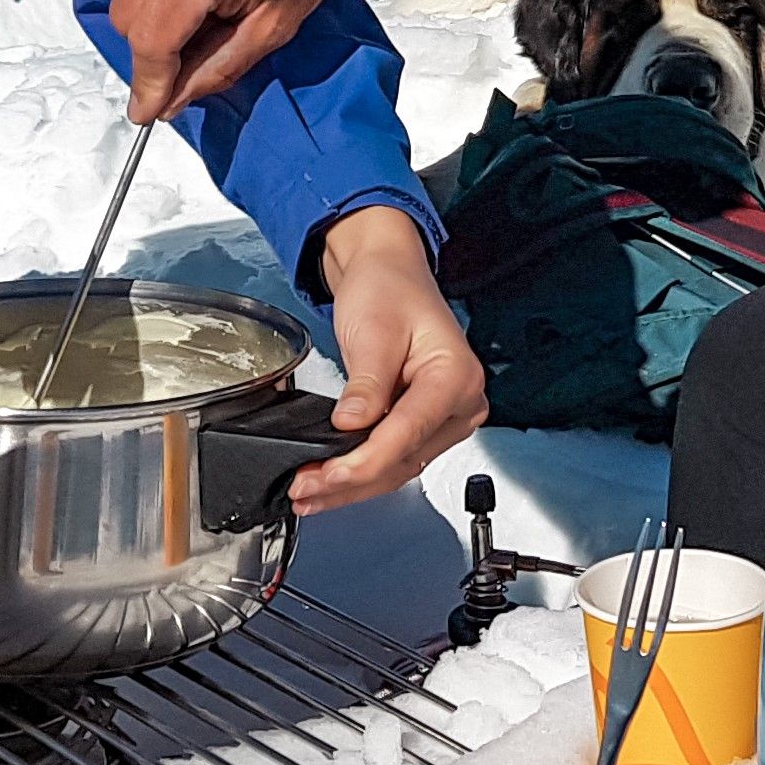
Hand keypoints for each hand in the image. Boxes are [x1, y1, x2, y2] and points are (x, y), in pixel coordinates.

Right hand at [111, 0, 372, 123]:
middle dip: (154, 52)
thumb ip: (218, 66)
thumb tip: (174, 98)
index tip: (148, 110)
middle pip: (127, 19)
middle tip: (194, 60)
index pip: (150, 41)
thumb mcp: (277, 21)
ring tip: (208, 12)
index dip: (150, 84)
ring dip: (157, 16)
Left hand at [289, 207, 487, 514]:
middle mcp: (461, 403)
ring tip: (307, 493)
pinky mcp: (426, 425)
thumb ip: (366, 383)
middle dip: (351, 481)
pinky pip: (394, 458)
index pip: (408, 434)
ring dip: (352, 485)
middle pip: (403, 460)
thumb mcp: (372, 330)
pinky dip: (361, 471)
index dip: (364, 462)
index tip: (326, 474)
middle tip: (304, 490)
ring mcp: (446, 417)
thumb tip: (351, 428)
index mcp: (456, 376)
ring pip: (398, 468)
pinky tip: (329, 482)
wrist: (388, 272)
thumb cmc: (388, 288)